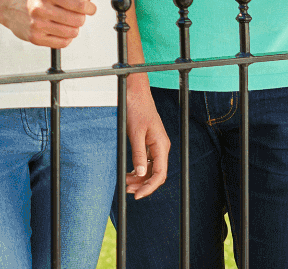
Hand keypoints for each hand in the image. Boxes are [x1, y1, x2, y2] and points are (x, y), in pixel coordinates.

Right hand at [0, 0, 95, 47]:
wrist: (10, 6)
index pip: (78, 3)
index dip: (90, 8)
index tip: (90, 9)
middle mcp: (41, 8)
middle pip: (78, 19)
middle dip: (82, 17)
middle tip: (75, 14)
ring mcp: (37, 24)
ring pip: (72, 32)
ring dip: (74, 28)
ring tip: (65, 21)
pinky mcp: (35, 38)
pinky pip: (63, 43)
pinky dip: (66, 37)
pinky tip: (59, 29)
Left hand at [123, 80, 168, 197]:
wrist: (135, 93)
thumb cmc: (136, 109)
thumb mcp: (135, 132)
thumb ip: (138, 153)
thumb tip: (140, 173)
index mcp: (161, 145)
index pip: (159, 174)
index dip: (149, 187)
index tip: (137, 195)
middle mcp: (160, 147)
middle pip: (155, 174)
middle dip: (143, 185)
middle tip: (128, 191)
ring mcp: (155, 145)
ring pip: (150, 169)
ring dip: (139, 178)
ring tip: (125, 183)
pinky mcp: (148, 143)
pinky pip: (145, 161)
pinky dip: (138, 169)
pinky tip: (128, 173)